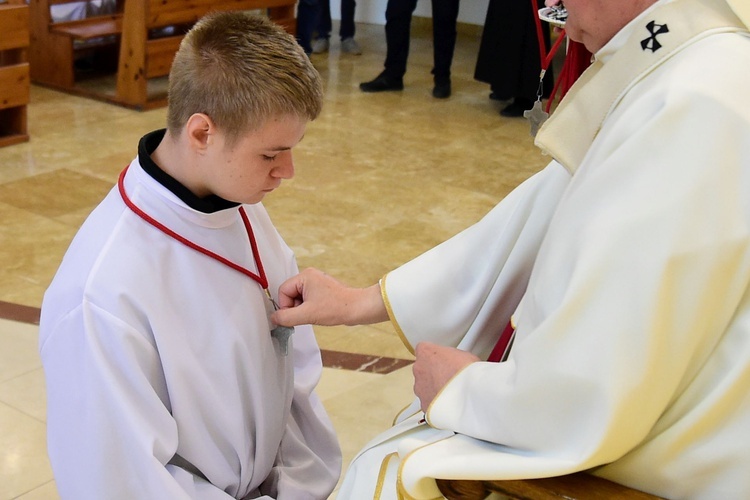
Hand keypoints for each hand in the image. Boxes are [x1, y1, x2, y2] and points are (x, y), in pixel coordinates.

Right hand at [271, 268, 387, 326]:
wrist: (358, 309)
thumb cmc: (336, 308)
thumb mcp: (307, 314)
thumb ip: (286, 317)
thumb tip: (273, 319)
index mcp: (305, 276)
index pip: (283, 291)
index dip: (285, 306)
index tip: (295, 316)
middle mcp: (310, 276)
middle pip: (289, 294)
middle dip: (294, 307)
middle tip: (306, 315)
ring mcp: (317, 282)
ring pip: (298, 298)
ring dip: (302, 309)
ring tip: (314, 314)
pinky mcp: (322, 289)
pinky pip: (307, 299)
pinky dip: (309, 308)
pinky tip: (318, 313)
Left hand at [413, 342, 479, 411]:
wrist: (467, 395)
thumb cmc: (466, 372)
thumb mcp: (464, 354)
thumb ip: (452, 356)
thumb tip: (458, 361)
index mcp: (426, 352)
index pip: (425, 349)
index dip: (435, 356)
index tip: (444, 360)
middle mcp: (418, 369)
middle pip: (423, 369)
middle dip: (434, 373)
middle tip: (449, 376)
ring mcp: (419, 388)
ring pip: (424, 387)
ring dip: (434, 388)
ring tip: (451, 391)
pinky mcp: (424, 405)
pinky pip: (429, 402)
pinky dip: (437, 403)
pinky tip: (450, 402)